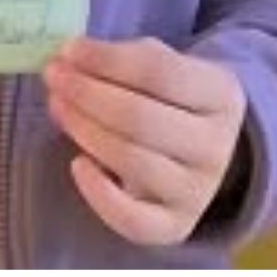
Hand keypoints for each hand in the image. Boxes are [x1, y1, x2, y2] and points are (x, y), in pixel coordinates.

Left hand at [44, 35, 248, 247]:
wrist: (207, 155)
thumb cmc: (174, 102)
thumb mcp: (169, 68)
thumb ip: (125, 60)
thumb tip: (69, 61)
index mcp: (222, 95)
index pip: (159, 71)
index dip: (107, 59)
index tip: (68, 49)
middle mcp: (215, 146)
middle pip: (140, 118)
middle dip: (87, 94)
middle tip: (54, 78)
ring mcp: (198, 192)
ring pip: (132, 161)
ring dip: (84, 131)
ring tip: (58, 108)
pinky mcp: (175, 227)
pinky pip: (132, 219)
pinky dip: (98, 193)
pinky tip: (78, 164)